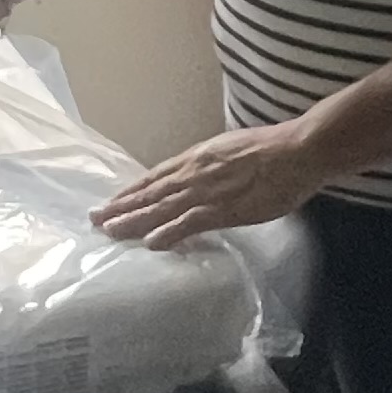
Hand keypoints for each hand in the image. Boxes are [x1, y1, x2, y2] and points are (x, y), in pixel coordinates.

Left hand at [92, 117, 329, 247]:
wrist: (297, 151)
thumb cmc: (274, 149)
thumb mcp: (234, 151)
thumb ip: (215, 165)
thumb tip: (207, 176)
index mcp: (198, 158)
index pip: (156, 176)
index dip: (132, 190)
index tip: (112, 201)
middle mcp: (194, 173)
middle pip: (150, 192)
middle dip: (121, 206)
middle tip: (95, 219)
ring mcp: (205, 191)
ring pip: (160, 208)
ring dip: (133, 221)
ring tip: (109, 231)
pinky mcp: (222, 209)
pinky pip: (188, 223)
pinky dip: (167, 233)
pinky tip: (149, 244)